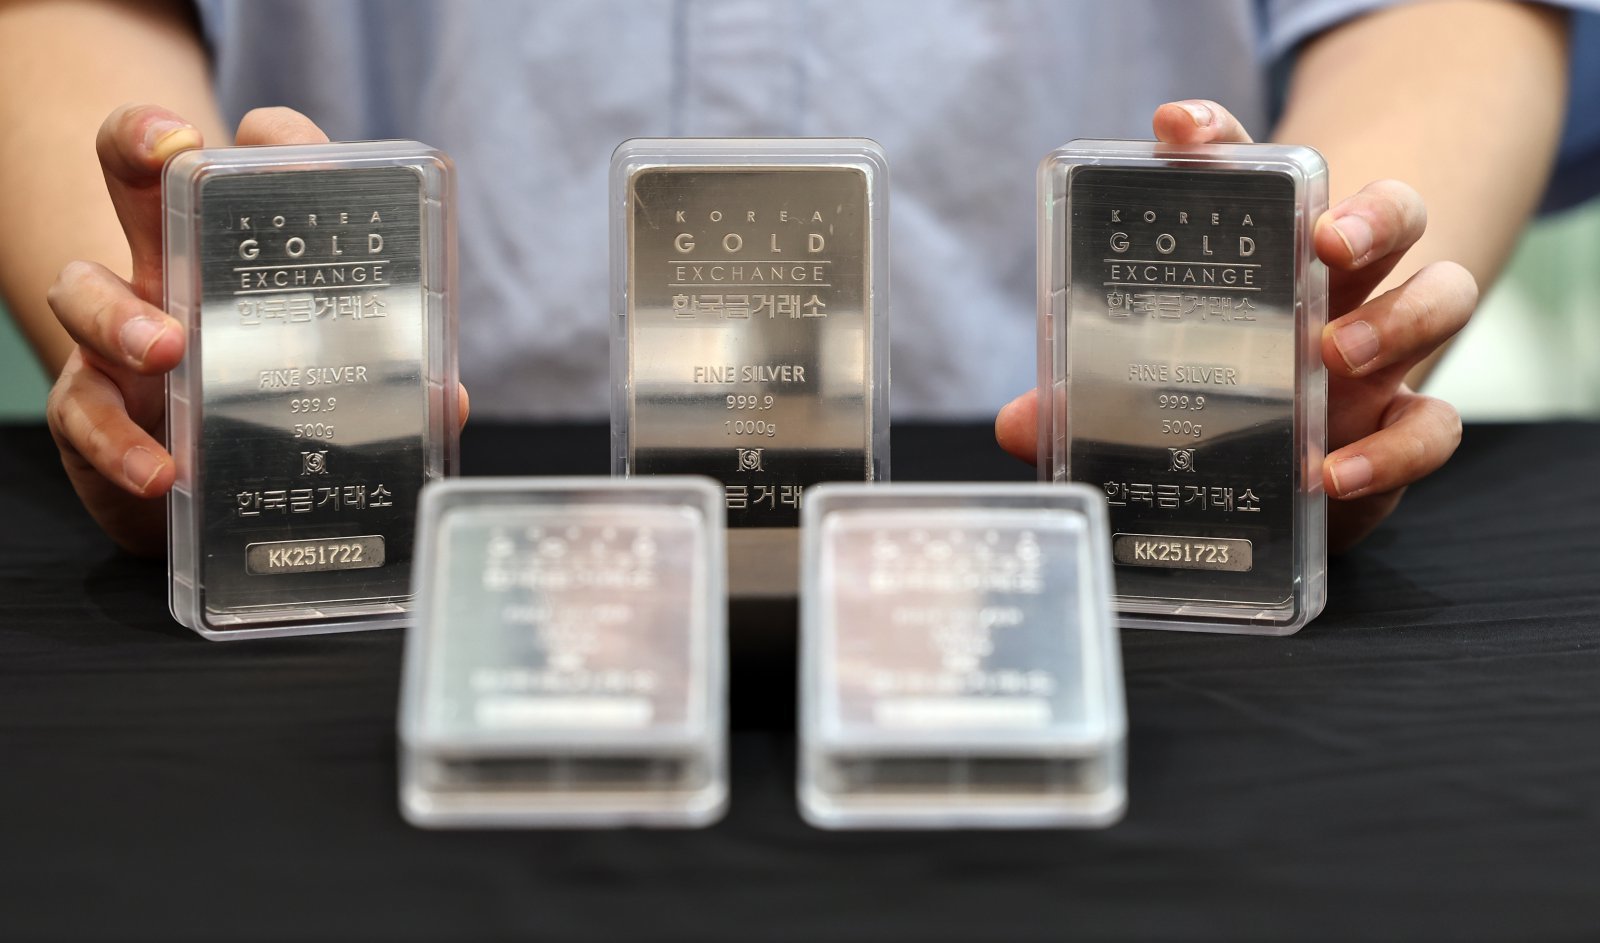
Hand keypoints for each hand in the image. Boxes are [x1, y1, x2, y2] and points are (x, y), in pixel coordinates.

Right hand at [45, 104, 469, 554]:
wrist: (208, 498)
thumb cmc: (275, 412)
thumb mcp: (334, 389)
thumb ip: (392, 386)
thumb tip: (453, 401)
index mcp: (238, 257)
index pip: (252, 173)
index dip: (260, 141)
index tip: (270, 135)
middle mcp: (170, 275)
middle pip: (132, 179)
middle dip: (137, 144)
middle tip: (169, 154)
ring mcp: (119, 336)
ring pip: (83, 290)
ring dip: (120, 313)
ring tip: (166, 350)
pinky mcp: (93, 408)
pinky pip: (83, 412)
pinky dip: (118, 443)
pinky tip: (160, 469)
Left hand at [995, 99, 1473, 551]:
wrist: (1290, 471)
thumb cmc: (1214, 400)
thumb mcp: (1142, 393)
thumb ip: (1084, 402)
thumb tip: (1020, 422)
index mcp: (1270, 257)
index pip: (1254, 172)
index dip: (1218, 139)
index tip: (1175, 129)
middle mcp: (1338, 289)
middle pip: (1391, 213)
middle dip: (1369, 216)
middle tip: (1325, 242)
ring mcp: (1382, 354)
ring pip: (1443, 295)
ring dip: (1400, 318)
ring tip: (1336, 354)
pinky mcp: (1401, 426)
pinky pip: (1432, 426)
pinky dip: (1394, 449)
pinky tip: (1335, 471)